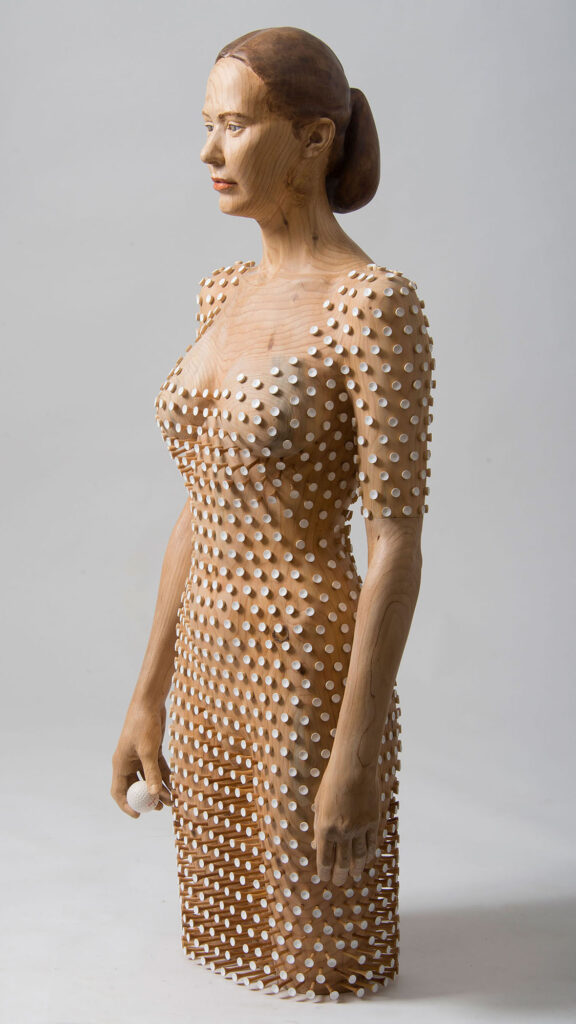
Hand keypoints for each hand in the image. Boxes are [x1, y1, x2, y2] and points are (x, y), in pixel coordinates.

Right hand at [111, 701, 171, 817]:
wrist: (149, 702)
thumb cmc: (144, 724)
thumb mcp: (148, 750)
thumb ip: (152, 772)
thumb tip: (154, 793)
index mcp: (120, 764)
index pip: (119, 791)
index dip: (126, 805)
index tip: (139, 815)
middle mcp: (128, 762)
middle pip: (135, 786)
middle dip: (146, 798)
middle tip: (159, 808)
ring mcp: (139, 756)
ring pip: (148, 778)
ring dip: (158, 788)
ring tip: (171, 799)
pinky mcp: (151, 749)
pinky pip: (157, 768)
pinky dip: (164, 776)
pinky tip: (174, 784)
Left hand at [311, 758, 380, 885]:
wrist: (353, 768)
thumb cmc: (332, 782)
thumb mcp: (319, 804)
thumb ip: (320, 824)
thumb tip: (320, 843)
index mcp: (325, 828)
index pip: (324, 858)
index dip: (324, 871)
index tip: (325, 878)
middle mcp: (342, 832)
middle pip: (341, 862)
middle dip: (339, 874)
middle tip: (339, 882)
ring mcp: (359, 828)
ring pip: (358, 856)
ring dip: (356, 868)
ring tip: (355, 875)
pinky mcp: (372, 822)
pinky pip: (371, 843)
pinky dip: (369, 854)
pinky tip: (367, 859)